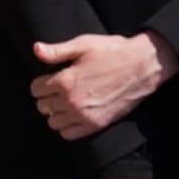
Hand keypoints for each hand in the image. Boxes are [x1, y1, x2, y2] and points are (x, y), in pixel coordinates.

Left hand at [31, 33, 178, 140]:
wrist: (143, 66)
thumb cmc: (114, 52)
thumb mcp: (85, 44)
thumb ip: (57, 50)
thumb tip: (36, 49)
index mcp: (65, 81)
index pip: (35, 89)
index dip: (42, 82)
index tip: (52, 78)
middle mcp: (71, 101)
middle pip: (42, 106)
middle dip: (48, 96)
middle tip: (61, 89)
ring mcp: (83, 115)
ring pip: (53, 122)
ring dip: (56, 112)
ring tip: (67, 102)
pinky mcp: (96, 124)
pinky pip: (68, 134)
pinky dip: (67, 126)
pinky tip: (74, 115)